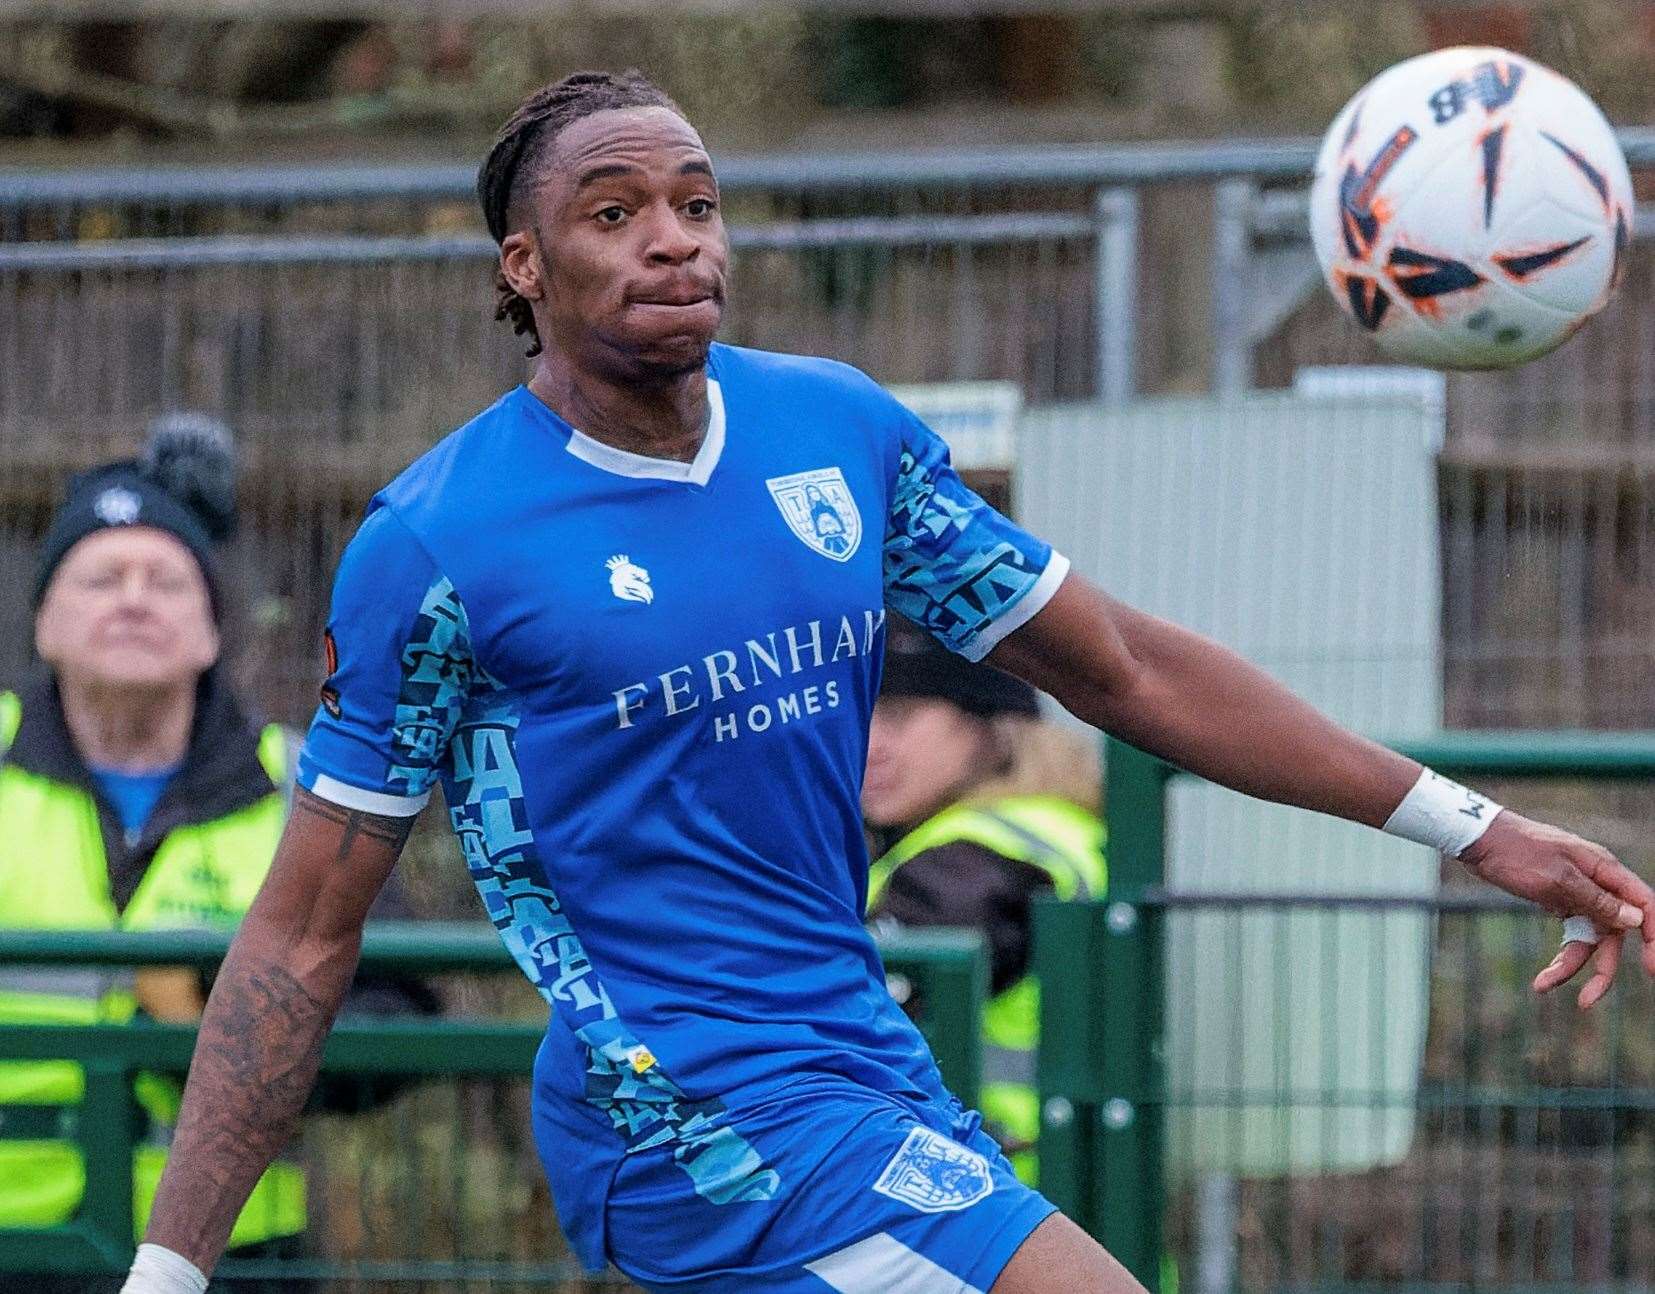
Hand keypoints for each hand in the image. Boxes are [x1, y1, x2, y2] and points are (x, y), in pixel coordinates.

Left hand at [1457, 810, 1654, 1007]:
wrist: (1479, 839)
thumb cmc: (1518, 852)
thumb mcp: (1558, 878)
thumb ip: (1596, 900)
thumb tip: (1635, 919)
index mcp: (1605, 870)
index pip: (1645, 906)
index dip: (1653, 937)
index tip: (1651, 968)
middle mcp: (1597, 884)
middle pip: (1615, 933)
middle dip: (1604, 969)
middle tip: (1588, 1001)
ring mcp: (1578, 894)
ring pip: (1589, 939)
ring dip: (1571, 967)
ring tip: (1542, 986)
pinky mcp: (1559, 902)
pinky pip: (1569, 935)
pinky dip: (1559, 956)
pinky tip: (1543, 977)